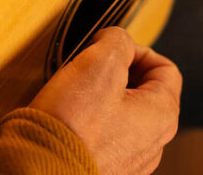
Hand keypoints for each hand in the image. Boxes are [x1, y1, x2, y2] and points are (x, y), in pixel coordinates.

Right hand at [30, 27, 181, 174]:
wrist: (37, 168)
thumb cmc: (72, 124)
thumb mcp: (100, 61)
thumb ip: (118, 40)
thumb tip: (116, 40)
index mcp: (162, 115)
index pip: (165, 68)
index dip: (137, 50)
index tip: (110, 49)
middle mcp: (152, 142)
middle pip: (144, 88)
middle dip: (118, 70)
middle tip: (92, 67)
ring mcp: (129, 159)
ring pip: (123, 109)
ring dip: (102, 93)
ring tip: (78, 90)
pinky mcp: (104, 167)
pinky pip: (105, 132)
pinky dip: (91, 117)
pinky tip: (71, 113)